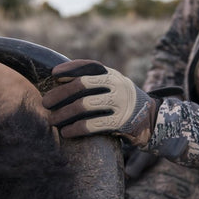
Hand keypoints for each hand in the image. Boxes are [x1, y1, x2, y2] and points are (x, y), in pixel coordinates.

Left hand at [42, 59, 158, 146]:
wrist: (153, 121)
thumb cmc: (122, 104)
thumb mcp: (112, 87)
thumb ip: (93, 84)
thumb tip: (60, 85)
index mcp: (112, 75)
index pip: (88, 66)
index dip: (69, 68)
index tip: (54, 74)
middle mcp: (117, 85)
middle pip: (82, 85)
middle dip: (60, 94)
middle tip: (45, 102)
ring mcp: (120, 103)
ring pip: (85, 105)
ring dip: (64, 113)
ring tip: (52, 120)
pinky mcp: (122, 122)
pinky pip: (94, 125)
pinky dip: (77, 128)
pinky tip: (66, 132)